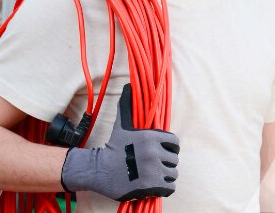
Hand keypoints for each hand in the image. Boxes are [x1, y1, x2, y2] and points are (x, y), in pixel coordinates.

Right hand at [60, 84, 179, 200]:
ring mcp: (154, 171)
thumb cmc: (114, 147)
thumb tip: (128, 86)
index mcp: (151, 137)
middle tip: (153, 165)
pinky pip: (170, 187)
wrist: (100, 171)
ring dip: (166, 175)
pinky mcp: (152, 187)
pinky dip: (165, 187)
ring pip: (173, 173)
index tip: (161, 151)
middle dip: (166, 162)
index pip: (175, 142)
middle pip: (174, 159)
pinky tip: (155, 184)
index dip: (170, 147)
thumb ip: (127, 105)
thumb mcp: (121, 125)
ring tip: (153, 175)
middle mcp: (154, 153)